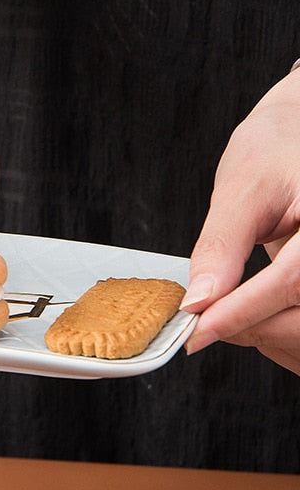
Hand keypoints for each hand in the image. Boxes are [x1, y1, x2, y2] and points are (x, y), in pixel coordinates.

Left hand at [183, 67, 299, 373]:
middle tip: (205, 321)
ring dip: (269, 339)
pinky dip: (284, 339)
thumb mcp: (243, 189)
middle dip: (253, 329)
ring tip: (228, 317)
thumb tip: (198, 301)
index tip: (199, 327)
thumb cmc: (279, 149)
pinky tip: (256, 320)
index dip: (244, 311)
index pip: (294, 281)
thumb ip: (221, 248)